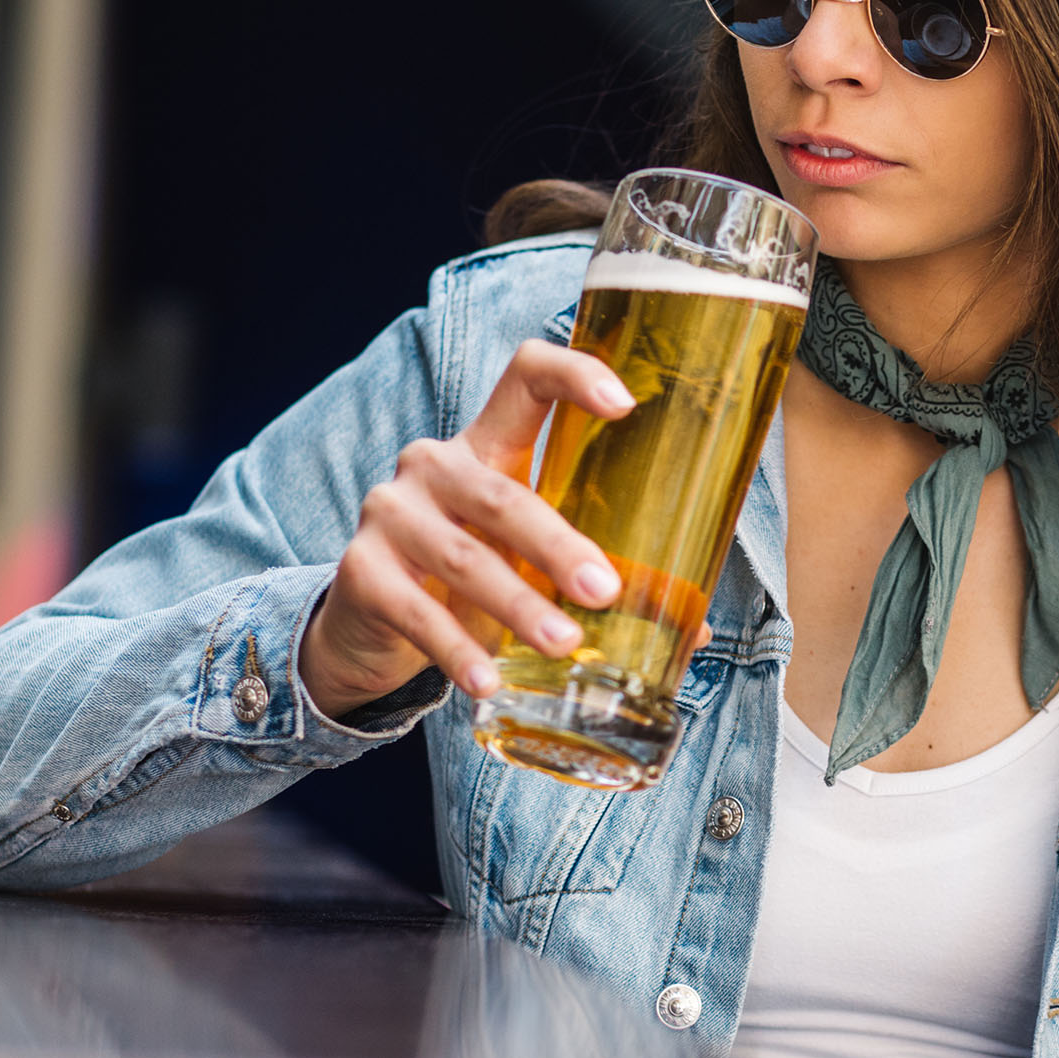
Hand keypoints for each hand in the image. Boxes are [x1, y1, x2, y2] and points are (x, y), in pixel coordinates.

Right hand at [300, 339, 703, 716]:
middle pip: (502, 494)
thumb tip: (697, 629)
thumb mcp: (527, 563)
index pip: (525, 379)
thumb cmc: (470, 579)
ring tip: (563, 644)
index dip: (573, 375)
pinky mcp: (361, 571)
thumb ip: (597, 577)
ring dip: (518, 604)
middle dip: (558, 545)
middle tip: (606, 590)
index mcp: (488, 446)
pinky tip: (488, 682)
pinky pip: (416, 611)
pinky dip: (457, 650)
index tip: (626, 403)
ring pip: (463, 557)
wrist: (370, 625)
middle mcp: (436, 465)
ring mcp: (392, 514)